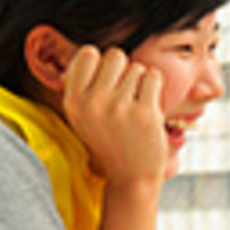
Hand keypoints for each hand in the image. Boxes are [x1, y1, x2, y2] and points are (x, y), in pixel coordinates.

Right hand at [62, 46, 166, 192]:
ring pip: (137, 67)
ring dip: (140, 82)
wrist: (132, 177)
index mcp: (74, 102)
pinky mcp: (145, 112)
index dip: (101, 63)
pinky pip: (154, 76)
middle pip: (115, 55)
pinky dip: (155, 86)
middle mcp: (93, 103)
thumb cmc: (109, 141)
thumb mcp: (83, 117)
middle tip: (125, 94)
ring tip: (135, 106)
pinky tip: (148, 105)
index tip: (107, 80)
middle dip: (124, 69)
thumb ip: (81, 86)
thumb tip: (86, 52)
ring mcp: (119, 108)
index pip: (88, 53)